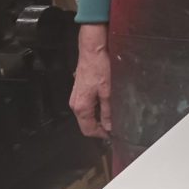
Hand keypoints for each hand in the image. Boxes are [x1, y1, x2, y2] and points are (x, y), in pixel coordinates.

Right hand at [69, 24, 111, 138]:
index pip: (88, 129)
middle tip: (112, 128)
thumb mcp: (107, 91)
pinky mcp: (78, 92)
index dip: (100, 135)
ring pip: (85, 116)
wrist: (91, 51)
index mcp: (82, 107)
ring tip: (111, 118)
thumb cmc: (98, 68)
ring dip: (96, 119)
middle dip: (98, 128)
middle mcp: (75, 105)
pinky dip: (93, 111)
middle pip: (85, 124)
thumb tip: (109, 125)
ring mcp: (75, 98)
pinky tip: (104, 107)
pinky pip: (85, 107)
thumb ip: (107, 110)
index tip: (111, 136)